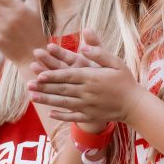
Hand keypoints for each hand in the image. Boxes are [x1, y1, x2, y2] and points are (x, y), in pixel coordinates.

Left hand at [29, 28, 143, 124]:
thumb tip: (83, 46)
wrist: (135, 105)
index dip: (53, 75)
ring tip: (33, 97)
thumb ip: (99, 53)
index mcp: (92, 78)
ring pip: (64, 103)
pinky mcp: (91, 116)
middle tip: (28, 84)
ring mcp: (88, 106)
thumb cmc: (125, 81)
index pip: (68, 75)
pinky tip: (50, 113)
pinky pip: (73, 116)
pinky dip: (61, 115)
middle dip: (44, 87)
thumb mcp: (116, 62)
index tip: (40, 74)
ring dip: (47, 100)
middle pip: (62, 89)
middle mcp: (87, 93)